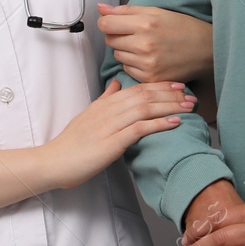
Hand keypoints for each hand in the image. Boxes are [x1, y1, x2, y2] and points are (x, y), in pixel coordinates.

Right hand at [42, 79, 194, 190]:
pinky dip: (159, 123)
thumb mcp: (88, 115)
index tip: (177, 85)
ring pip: (145, 108)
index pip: (137, 88)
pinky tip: (175, 123)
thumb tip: (116, 84)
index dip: (159, 85)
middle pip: (144, 95)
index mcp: (104, 104)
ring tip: (189, 107)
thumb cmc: (71, 144)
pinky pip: (139, 129)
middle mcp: (108, 110)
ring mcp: (109, 125)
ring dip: (170, 106)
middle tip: (190, 94)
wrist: (54, 161)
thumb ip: (105, 100)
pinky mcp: (111, 142)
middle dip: (170, 94)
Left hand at [97, 3, 213, 83]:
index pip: (106, 24)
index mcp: (145, 24)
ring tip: (145, 46)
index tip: (113, 22)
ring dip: (125, 50)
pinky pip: (127, 69)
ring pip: (117, 56)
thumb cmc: (182, 28)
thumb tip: (101, 8)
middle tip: (136, 34)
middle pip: (110, 40)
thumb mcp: (156, 12)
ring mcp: (147, 64)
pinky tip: (149, 58)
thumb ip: (125, 11)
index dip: (107, 22)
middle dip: (118, 36)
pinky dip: (134, 64)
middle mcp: (144, 45)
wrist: (206, 51)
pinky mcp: (149, 78)